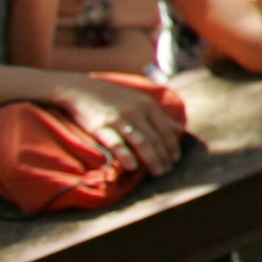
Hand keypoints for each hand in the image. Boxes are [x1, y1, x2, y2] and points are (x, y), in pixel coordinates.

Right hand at [51, 82, 175, 174]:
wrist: (81, 90)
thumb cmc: (113, 97)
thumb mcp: (139, 101)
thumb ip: (159, 116)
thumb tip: (180, 129)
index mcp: (147, 105)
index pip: (165, 129)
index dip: (171, 146)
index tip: (175, 160)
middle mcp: (136, 111)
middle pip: (155, 138)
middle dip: (163, 156)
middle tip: (166, 171)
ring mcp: (119, 118)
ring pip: (141, 142)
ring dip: (151, 158)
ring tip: (157, 172)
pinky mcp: (101, 126)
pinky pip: (116, 143)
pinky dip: (126, 155)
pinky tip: (132, 167)